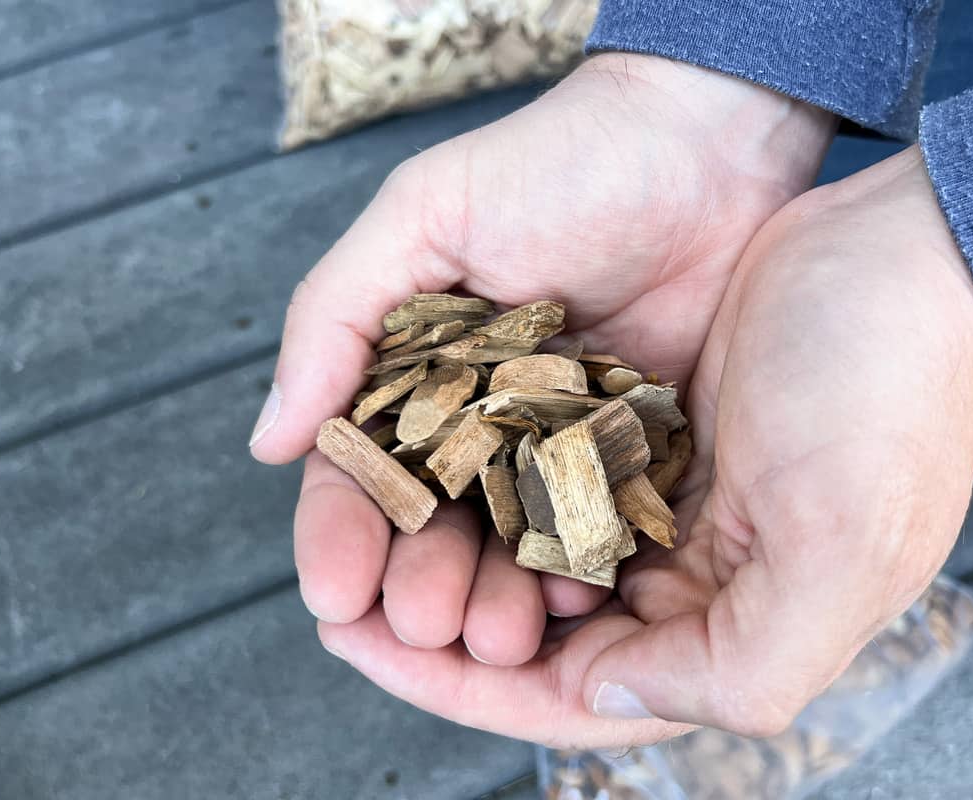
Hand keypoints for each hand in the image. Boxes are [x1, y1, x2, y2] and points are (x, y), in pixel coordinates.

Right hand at [250, 53, 833, 712]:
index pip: (359, 473)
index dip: (341, 537)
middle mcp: (481, 422)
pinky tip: (573, 602)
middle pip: (434, 531)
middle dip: (420, 586)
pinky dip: (580, 571)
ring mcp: (558, 445)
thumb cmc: (560, 161)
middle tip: (428, 622)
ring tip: (500, 636)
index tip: (336, 594)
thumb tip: (268, 438)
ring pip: (511, 547)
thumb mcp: (426, 214)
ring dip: (496, 598)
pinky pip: (598, 529)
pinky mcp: (634, 454)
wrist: (703, 146)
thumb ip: (337, 316)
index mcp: (416, 374)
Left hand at [309, 147, 972, 746]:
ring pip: (528, 554)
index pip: (572, 695)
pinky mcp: (645, 430)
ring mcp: (666, 502)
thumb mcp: (840, 555)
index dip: (461, 688)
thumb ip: (733, 667)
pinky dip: (483, 480)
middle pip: (536, 633)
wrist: (909, 256)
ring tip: (371, 532)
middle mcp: (692, 579)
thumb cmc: (887, 398)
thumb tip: (601, 694)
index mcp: (730, 627)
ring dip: (453, 552)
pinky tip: (425, 466)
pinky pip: (543, 474)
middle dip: (441, 622)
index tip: (363, 643)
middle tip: (345, 589)